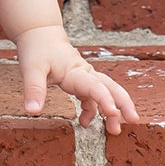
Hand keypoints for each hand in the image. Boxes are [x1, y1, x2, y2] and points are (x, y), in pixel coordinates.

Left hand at [14, 25, 139, 134]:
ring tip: (114, 130)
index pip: (95, 86)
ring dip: (112, 110)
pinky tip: (85, 122)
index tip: (113, 113)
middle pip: (111, 87)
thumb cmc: (37, 50)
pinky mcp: (80, 83)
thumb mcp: (31, 69)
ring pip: (105, 93)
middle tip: (133, 119)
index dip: (105, 100)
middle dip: (124, 103)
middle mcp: (85, 74)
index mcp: (76, 71)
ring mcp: (85, 78)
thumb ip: (33, 89)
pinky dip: (93, 111)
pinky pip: (92, 98)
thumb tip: (33, 111)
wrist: (39, 35)